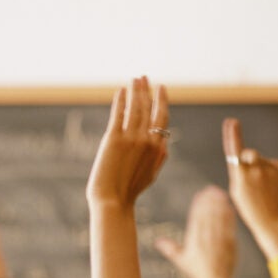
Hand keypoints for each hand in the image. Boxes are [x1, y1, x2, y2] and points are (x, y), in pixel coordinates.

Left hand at [86, 76, 169, 208]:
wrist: (113, 201)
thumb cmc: (130, 190)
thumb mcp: (151, 174)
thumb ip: (159, 157)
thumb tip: (165, 145)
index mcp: (159, 148)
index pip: (162, 118)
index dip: (161, 100)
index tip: (160, 87)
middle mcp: (148, 140)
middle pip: (149, 109)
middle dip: (147, 90)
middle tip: (144, 76)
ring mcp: (132, 139)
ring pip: (136, 108)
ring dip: (136, 91)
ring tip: (134, 78)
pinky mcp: (114, 139)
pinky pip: (118, 114)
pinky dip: (120, 100)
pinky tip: (120, 90)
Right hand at [156, 186, 236, 277]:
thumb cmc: (197, 272)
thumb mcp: (182, 260)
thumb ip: (170, 248)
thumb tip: (157, 242)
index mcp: (193, 241)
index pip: (196, 218)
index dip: (198, 205)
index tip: (200, 194)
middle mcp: (205, 240)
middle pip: (207, 216)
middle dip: (209, 201)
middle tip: (211, 189)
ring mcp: (218, 242)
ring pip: (218, 219)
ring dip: (219, 205)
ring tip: (220, 194)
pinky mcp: (229, 245)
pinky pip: (229, 227)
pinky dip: (229, 216)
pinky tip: (229, 207)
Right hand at [222, 118, 277, 257]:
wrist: (274, 222)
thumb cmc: (251, 209)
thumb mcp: (238, 191)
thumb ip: (240, 172)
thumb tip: (250, 157)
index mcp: (241, 176)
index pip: (235, 150)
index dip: (232, 135)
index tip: (232, 122)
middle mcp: (256, 170)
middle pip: (250, 155)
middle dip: (249, 160)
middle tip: (252, 180)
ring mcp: (271, 169)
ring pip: (262, 161)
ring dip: (262, 170)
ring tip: (265, 190)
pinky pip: (274, 166)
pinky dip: (272, 174)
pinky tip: (274, 189)